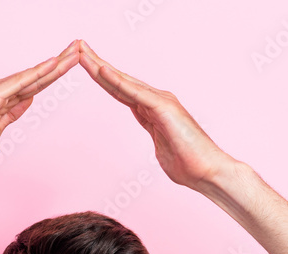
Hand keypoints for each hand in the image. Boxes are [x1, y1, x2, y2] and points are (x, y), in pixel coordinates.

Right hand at [0, 41, 80, 181]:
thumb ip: (10, 116)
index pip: (33, 87)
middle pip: (35, 77)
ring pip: (31, 76)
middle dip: (59, 65)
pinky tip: (53, 64)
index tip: (70, 66)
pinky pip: (20, 82)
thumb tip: (25, 102)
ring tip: (75, 52)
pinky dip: (37, 73)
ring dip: (55, 64)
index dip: (52, 77)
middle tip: (79, 50)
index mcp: (0, 102)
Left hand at [77, 40, 233, 191]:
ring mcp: (161, 102)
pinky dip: (118, 81)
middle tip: (78, 47)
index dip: (103, 78)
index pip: (121, 91)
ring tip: (82, 52)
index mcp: (153, 111)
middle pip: (119, 80)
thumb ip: (156, 138)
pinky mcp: (164, 108)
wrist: (208, 172)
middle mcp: (156, 101)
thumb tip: (156, 139)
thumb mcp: (163, 149)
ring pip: (124, 82)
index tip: (86, 66)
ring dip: (101, 67)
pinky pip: (135, 93)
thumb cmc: (189, 165)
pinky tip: (102, 70)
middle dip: (97, 64)